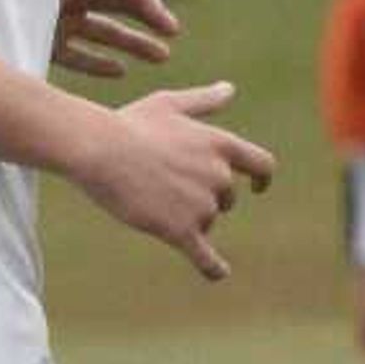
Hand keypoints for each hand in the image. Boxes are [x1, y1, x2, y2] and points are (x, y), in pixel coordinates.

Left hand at [53, 0, 178, 80]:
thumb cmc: (13, 0)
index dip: (146, 1)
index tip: (167, 25)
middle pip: (117, 5)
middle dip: (148, 18)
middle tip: (175, 33)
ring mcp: (57, 20)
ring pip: (102, 32)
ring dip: (133, 43)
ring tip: (163, 57)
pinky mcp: (44, 45)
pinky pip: (76, 56)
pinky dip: (97, 63)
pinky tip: (121, 71)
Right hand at [78, 81, 274, 280]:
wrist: (101, 151)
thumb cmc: (131, 124)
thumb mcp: (170, 104)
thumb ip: (204, 100)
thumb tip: (230, 89)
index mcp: (221, 145)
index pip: (262, 164)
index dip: (263, 177)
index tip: (260, 187)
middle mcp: (218, 176)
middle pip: (227, 198)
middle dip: (206, 197)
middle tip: (166, 186)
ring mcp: (201, 205)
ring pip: (207, 221)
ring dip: (188, 217)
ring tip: (153, 200)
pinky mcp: (179, 230)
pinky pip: (203, 255)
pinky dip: (213, 266)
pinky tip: (219, 274)